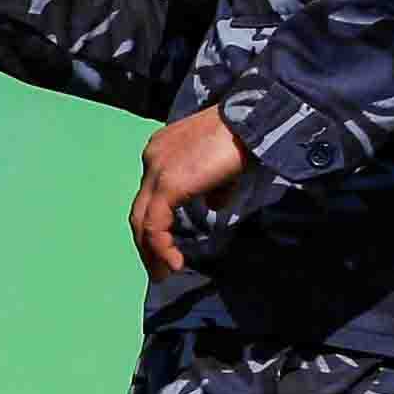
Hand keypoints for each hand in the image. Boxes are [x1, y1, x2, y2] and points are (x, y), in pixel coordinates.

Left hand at [128, 104, 242, 279]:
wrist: (253, 120)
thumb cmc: (245, 138)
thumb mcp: (223, 167)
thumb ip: (214, 186)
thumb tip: (215, 205)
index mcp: (161, 151)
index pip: (150, 194)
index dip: (156, 222)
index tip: (166, 245)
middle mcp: (151, 159)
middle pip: (140, 209)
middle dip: (146, 243)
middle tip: (157, 269)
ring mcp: (156, 171)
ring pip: (142, 220)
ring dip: (150, 252)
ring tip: (163, 273)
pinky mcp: (167, 185)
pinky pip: (155, 225)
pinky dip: (161, 247)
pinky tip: (175, 263)